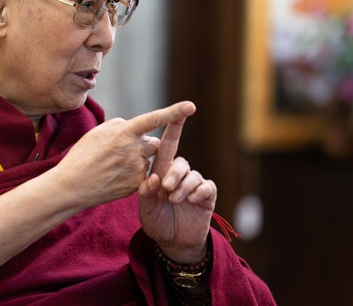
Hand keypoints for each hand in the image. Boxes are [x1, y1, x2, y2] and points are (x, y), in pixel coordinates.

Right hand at [53, 101, 196, 208]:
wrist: (72, 187)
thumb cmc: (82, 156)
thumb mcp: (96, 133)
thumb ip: (119, 125)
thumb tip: (133, 125)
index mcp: (124, 133)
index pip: (154, 120)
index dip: (174, 112)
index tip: (191, 106)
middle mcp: (134, 151)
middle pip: (155, 143)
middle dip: (145, 145)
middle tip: (123, 150)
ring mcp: (137, 169)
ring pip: (148, 160)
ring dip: (137, 160)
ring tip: (113, 166)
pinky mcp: (137, 185)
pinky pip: (143, 175)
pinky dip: (133, 174)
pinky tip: (115, 177)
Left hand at [138, 102, 215, 262]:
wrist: (173, 243)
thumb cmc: (156, 221)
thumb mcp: (145, 209)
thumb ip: (146, 193)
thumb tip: (153, 178)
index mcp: (162, 173)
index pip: (167, 146)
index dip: (173, 128)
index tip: (179, 111)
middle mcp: (179, 175)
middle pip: (180, 161)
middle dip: (174, 173)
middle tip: (166, 189)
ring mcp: (194, 185)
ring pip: (193, 174)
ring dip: (183, 187)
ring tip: (174, 200)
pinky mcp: (207, 196)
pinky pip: (206, 186)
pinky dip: (198, 192)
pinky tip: (192, 201)